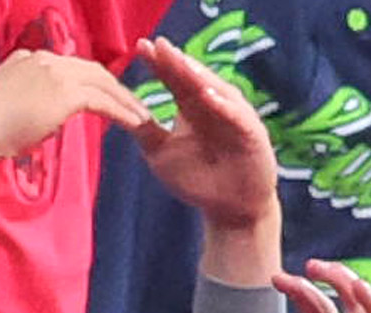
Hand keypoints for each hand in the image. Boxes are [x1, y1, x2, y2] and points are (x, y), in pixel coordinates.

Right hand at [0, 48, 150, 180]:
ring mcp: (54, 72)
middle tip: (134, 104)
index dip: (92, 83)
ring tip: (142, 116)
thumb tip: (43, 117)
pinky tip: (134, 122)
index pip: (70, 68)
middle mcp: (44, 59)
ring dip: (124, 99)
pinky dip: (120, 111)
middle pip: (91, 70)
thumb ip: (29, 104)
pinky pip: (101, 100)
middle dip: (116, 87)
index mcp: (29, 59)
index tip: (106, 97)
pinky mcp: (63, 92)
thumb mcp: (8, 108)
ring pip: (101, 82)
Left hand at [131, 36, 277, 233]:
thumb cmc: (197, 181)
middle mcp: (213, 105)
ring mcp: (234, 116)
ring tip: (180, 62)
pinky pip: (236, 116)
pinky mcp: (251, 133)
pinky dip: (223, 105)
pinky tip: (208, 95)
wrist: (230, 209)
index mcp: (191, 106)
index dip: (158, 64)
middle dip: (176, 62)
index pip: (173, 79)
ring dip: (199, 76)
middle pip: (192, 79)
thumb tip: (119, 111)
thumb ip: (145, 132)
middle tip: (158, 44)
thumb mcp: (162, 154)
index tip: (139, 47)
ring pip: (215, 91)